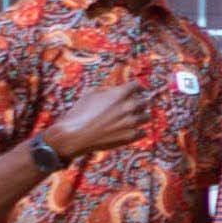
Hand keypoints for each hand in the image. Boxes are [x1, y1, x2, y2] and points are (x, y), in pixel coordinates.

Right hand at [37, 72, 155, 164]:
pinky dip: (137, 131)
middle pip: (145, 102)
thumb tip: (119, 89)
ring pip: (146, 116)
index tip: (139, 91)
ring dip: (139, 118)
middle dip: (138, 104)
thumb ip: (109, 89)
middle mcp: (130, 106)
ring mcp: (132, 122)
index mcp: (121, 93)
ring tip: (128, 121)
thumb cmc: (80, 113)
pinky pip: (143, 132)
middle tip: (131, 108)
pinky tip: (127, 131)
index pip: (137, 86)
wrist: (75, 136)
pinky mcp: (132, 136)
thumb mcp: (91, 94)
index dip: (137, 88)